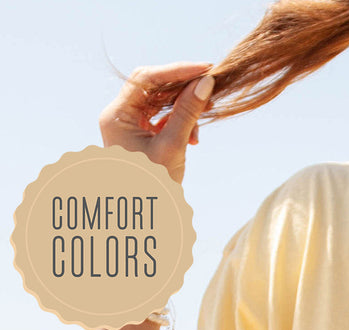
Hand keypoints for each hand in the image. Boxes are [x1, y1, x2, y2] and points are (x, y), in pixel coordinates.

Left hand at [98, 61, 215, 183]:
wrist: (146, 218)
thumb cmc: (154, 188)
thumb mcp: (173, 147)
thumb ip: (187, 114)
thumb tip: (205, 84)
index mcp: (117, 115)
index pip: (146, 78)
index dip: (177, 71)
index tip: (205, 70)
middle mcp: (119, 115)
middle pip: (153, 86)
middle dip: (182, 87)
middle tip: (209, 87)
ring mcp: (130, 125)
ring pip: (160, 101)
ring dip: (184, 108)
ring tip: (202, 123)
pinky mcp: (141, 135)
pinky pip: (162, 117)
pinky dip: (180, 121)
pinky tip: (193, 137)